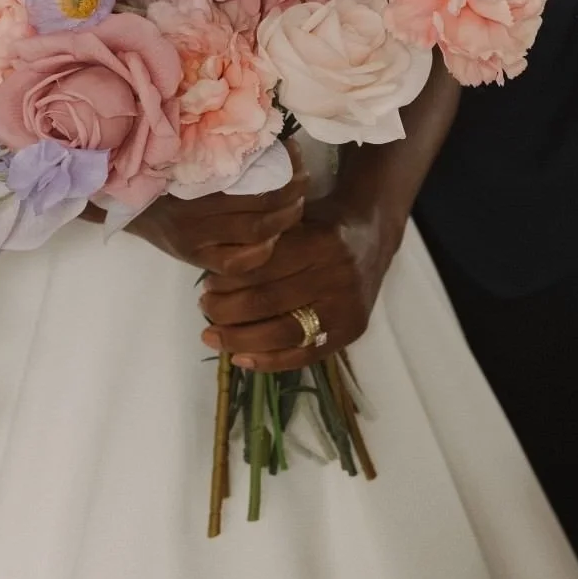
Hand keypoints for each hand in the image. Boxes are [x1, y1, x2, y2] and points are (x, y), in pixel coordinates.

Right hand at [128, 144, 307, 275]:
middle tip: (303, 179)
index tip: (294, 151)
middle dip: (291, 193)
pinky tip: (273, 239)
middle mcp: (195, 214)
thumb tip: (266, 142)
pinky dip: (262, 252)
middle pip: (260, 208)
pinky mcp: (196, 260)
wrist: (130, 205)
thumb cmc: (163, 175)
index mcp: (193, 182)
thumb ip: (219, 157)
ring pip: (256, 234)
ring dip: (285, 219)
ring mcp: (197, 241)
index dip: (282, 167)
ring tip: (297, 205)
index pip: (249, 176)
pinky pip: (237, 263)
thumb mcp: (187, 159)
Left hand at [198, 192, 398, 370]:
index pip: (262, 269)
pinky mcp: (352, 329)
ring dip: (241, 339)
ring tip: (213, 335)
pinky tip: (241, 358)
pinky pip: (306, 354)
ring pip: (284, 333)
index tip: (206, 285)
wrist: (372, 235)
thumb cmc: (321, 223)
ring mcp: (347, 307)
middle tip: (205, 308)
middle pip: (269, 302)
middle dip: (227, 311)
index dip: (228, 282)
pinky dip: (270, 361)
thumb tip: (213, 269)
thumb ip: (262, 240)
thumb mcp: (293, 218)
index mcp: (320, 242)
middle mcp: (337, 275)